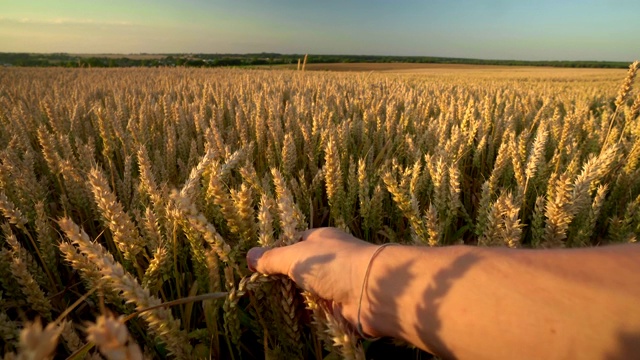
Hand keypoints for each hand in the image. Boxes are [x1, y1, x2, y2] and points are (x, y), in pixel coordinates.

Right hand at [246, 227, 378, 333]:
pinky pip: (318, 311)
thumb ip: (272, 258)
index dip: (277, 253)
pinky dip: (307, 315)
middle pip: (300, 270)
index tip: (258, 267)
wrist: (371, 291)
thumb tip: (249, 255)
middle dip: (283, 280)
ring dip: (294, 300)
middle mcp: (330, 260)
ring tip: (271, 308)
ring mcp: (336, 283)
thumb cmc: (334, 264)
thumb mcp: (296, 256)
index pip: (295, 242)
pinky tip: (292, 320)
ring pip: (308, 292)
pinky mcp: (340, 306)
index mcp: (321, 239)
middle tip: (260, 291)